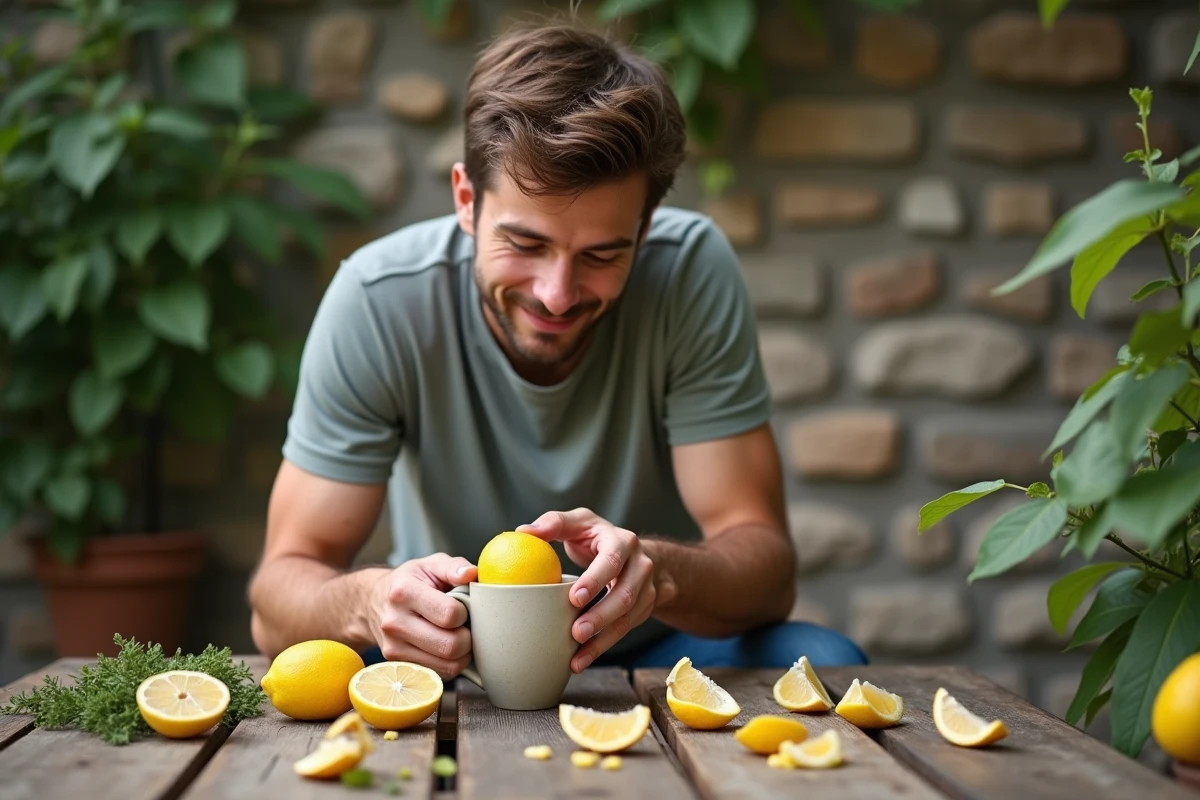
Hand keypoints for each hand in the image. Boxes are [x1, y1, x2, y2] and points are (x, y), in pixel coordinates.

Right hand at [369, 553, 477, 678]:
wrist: (373, 602)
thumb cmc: (410, 582)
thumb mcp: (430, 565)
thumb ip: (454, 567)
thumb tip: (471, 574)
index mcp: (404, 592)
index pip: (450, 614)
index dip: (465, 612)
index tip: (461, 607)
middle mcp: (394, 622)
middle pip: (450, 646)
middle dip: (468, 638)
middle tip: (465, 626)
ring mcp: (393, 648)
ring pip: (448, 666)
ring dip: (462, 654)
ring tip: (456, 636)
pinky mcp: (397, 665)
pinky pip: (439, 675)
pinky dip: (449, 664)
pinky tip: (444, 648)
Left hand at [517, 508, 655, 672]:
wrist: (635, 555)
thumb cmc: (599, 538)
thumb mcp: (580, 523)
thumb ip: (554, 523)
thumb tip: (523, 531)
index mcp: (622, 541)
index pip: (612, 560)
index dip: (595, 580)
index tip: (574, 597)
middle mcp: (640, 565)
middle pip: (625, 594)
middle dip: (601, 617)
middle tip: (576, 632)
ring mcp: (645, 589)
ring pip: (628, 618)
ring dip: (603, 640)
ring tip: (578, 656)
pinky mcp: (644, 609)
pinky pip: (625, 630)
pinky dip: (604, 647)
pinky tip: (583, 659)